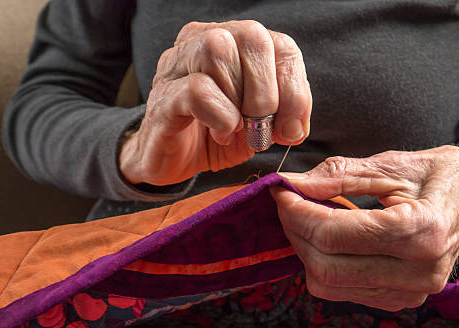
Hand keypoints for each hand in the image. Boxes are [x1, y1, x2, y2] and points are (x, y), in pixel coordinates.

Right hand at [119, 20, 311, 185]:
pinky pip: (198, 90)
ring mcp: (177, 65)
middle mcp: (203, 41)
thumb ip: (283, 117)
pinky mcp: (163, 96)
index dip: (294, 87)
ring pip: (219, 50)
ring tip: (239, 129)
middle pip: (252, 36)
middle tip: (264, 128)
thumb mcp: (260, 126)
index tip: (292, 127)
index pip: (280, 43)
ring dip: (241, 100)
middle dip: (269, 92)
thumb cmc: (215, 135)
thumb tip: (295, 125)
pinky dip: (221, 117)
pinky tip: (221, 133)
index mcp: (235, 43)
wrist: (171, 161)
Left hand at [270, 146, 458, 310]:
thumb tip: (290, 184)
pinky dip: (327, 264)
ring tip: (313, 218)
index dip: (297, 212)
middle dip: (296, 232)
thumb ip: (338, 174)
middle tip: (291, 202)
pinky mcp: (403, 300)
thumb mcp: (392, 164)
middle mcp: (420, 272)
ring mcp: (413, 292)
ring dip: (308, 249)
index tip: (282, 190)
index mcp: (422, 231)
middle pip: (325, 267)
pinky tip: (334, 239)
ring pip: (328, 285)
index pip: (334, 235)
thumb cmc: (441, 175)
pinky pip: (344, 292)